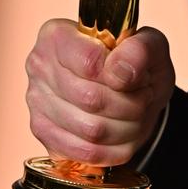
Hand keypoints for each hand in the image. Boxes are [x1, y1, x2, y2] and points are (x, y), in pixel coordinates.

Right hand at [25, 17, 174, 167]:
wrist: (129, 91)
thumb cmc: (135, 65)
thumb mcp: (150, 47)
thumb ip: (140, 50)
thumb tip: (118, 73)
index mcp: (58, 35)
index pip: (91, 64)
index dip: (124, 77)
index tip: (136, 76)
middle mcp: (39, 65)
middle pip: (92, 100)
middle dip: (131, 105)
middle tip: (141, 98)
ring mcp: (36, 101)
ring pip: (92, 130)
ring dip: (127, 128)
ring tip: (133, 114)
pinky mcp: (43, 132)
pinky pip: (86, 153)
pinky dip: (115, 149)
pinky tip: (120, 134)